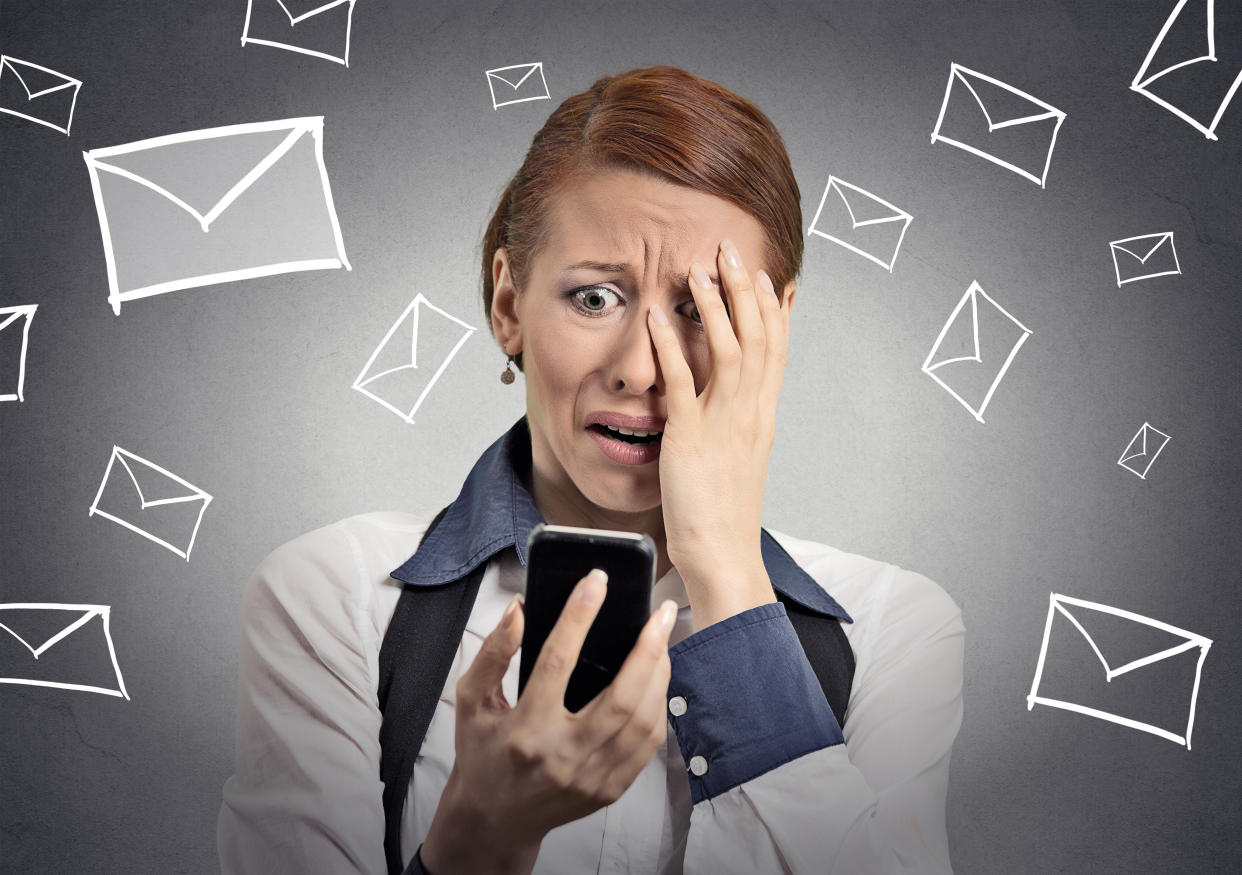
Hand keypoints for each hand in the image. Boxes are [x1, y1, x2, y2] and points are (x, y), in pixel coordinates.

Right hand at [420, 570, 677, 874]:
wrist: (493, 819)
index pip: (558, 661)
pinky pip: (648, 744)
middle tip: (659, 612)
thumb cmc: (482, 755)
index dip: (579, 616)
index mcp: (525, 731)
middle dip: (647, 647)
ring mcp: (591, 778)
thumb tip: (520, 609)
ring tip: (660, 641)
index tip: (595, 582)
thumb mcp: (472, 701)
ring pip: (643, 720)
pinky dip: (657, 707)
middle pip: (621, 696)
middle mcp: (562, 756)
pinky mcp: (610, 790)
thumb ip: (493, 653)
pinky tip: (655, 681)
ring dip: (659, 674)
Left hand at [645, 238, 792, 625]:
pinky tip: (658, 318)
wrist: (724, 555)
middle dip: (746, 290)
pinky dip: (671, 346)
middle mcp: (751, 413)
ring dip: (714, 306)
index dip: (774, 309)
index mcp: (763, 417)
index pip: (777, 351)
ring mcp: (724, 423)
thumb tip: (734, 403)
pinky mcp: (690, 437)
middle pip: (759, 338)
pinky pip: (682, 382)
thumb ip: (738, 425)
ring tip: (699, 269)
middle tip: (733, 249)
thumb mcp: (741, 460)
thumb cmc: (726, 515)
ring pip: (728, 349)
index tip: (770, 275)